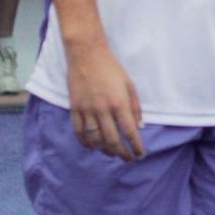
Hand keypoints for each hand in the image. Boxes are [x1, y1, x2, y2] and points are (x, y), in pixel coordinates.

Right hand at [66, 39, 144, 161]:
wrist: (87, 56)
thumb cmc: (112, 69)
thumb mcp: (130, 85)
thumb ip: (135, 107)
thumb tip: (140, 127)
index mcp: (119, 103)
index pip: (129, 131)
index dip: (135, 146)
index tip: (140, 155)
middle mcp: (103, 109)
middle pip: (112, 140)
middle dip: (121, 153)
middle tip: (127, 159)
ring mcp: (87, 110)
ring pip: (94, 139)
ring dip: (104, 150)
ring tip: (112, 153)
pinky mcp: (74, 109)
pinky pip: (79, 131)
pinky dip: (85, 142)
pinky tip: (92, 147)